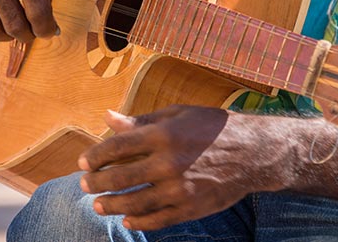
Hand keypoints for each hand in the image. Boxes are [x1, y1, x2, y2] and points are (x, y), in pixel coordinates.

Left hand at [78, 105, 293, 230]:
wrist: (253, 152)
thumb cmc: (213, 127)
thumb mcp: (178, 114)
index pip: (117, 147)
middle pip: (120, 178)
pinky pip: (156, 220)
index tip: (83, 161)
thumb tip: (108, 117)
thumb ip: (142, 120)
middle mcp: (169, 162)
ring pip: (134, 203)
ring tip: (99, 205)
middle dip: (96, 183)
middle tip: (85, 185)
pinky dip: (138, 222)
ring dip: (111, 205)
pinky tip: (127, 220)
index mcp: (164, 134)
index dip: (95, 155)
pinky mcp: (190, 207)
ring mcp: (180, 189)